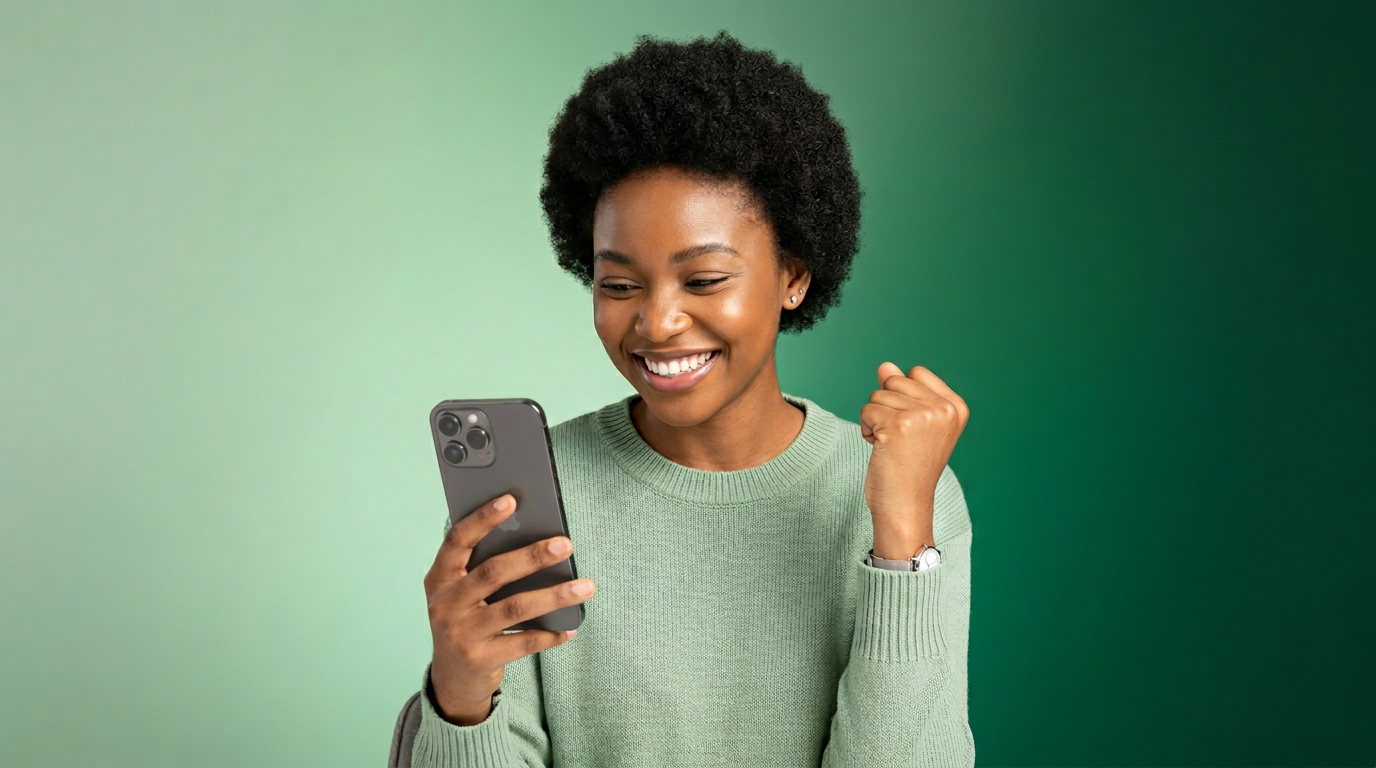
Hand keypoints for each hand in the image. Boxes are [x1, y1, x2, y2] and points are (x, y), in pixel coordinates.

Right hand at [424, 493, 595, 724]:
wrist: (452, 680)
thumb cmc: (466, 622)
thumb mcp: (462, 593)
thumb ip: (483, 568)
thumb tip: (532, 536)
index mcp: (439, 578)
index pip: (457, 541)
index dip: (482, 519)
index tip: (510, 501)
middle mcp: (445, 604)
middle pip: (492, 573)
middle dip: (532, 556)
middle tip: (565, 544)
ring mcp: (460, 634)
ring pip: (514, 608)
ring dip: (554, 595)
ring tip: (585, 586)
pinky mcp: (480, 660)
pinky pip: (522, 643)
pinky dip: (550, 634)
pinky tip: (571, 627)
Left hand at [860, 363, 969, 559]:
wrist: (906, 504)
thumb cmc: (909, 467)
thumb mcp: (913, 424)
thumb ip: (902, 391)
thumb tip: (885, 365)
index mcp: (955, 407)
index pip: (916, 373)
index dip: (903, 398)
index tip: (913, 429)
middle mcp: (944, 409)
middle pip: (894, 381)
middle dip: (887, 408)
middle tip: (900, 440)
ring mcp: (923, 415)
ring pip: (877, 395)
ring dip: (875, 420)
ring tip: (892, 446)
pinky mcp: (899, 424)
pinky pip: (867, 410)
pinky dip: (867, 430)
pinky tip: (881, 449)